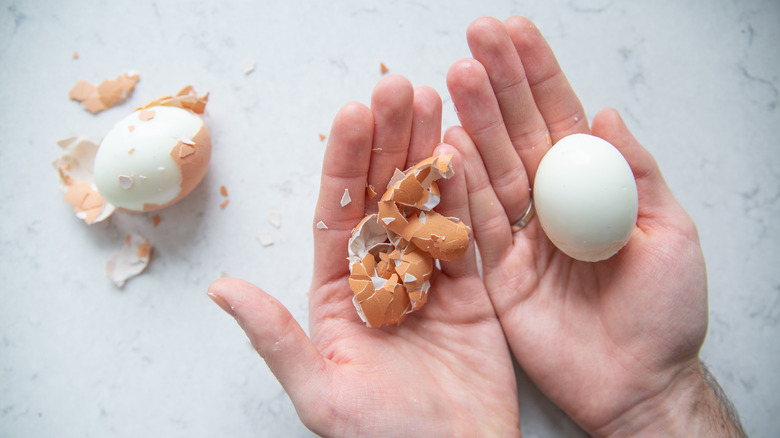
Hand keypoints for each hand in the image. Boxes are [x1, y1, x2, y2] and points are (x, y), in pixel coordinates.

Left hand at [208, 75, 519, 436]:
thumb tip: (221, 289)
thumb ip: (276, 336)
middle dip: (388, 141)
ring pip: (423, 203)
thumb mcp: (321, 390)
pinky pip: (466, 232)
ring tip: (434, 100)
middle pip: (381, 196)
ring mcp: (428, 279)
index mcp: (339, 293)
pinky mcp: (470, 289)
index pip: (337, 213)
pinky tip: (463, 150)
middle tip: (399, 88)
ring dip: (426, 152)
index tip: (354, 114)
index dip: (344, 162)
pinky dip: (466, 191)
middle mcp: (381, 277)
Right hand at [445, 16, 725, 435]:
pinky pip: (474, 224)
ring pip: (491, 170)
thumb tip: (606, 113)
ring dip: (473, 123)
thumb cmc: (665, 312)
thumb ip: (633, 174)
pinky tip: (447, 144)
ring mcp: (519, 236)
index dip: (537, 76)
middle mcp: (549, 204)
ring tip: (457, 76)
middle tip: (475, 40)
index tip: (513, 33)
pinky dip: (460, 186)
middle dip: (497, 85)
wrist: (637, 384)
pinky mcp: (494, 272)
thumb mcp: (670, 232)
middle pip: (518, 134)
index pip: (560, 119)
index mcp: (592, 188)